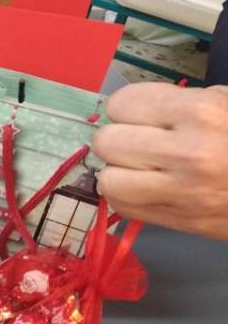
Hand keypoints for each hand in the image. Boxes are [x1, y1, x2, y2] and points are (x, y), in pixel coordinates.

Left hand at [92, 82, 227, 239]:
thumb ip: (176, 104)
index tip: (141, 115)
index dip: (128, 108)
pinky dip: (128, 196)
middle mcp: (186, 153)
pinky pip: (123, 207)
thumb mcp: (224, 103)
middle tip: (141, 142)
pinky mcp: (180, 221)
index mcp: (201, 112)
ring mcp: (182, 192)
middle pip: (107, 142)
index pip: (122, 104)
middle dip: (120, 139)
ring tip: (142, 167)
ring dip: (119, 171)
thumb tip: (128, 110)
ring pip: (108, 179)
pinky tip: (147, 188)